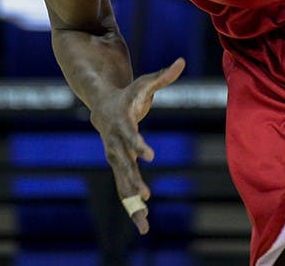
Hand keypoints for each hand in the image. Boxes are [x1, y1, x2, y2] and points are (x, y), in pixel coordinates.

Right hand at [88, 57, 185, 234]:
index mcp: (122, 124)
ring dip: (132, 204)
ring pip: (122, 183)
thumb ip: (164, 75)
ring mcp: (115, 158)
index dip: (139, 145)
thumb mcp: (145, 83)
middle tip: (147, 197)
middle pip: (124, 166)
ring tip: (144, 223)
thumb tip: (181, 60)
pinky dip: (132, 205)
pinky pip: (125, 188)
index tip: (150, 156)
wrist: (102, 106)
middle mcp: (115, 145)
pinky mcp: (119, 167)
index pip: (131, 136)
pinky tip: (142, 222)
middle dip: (134, 182)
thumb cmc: (129, 93)